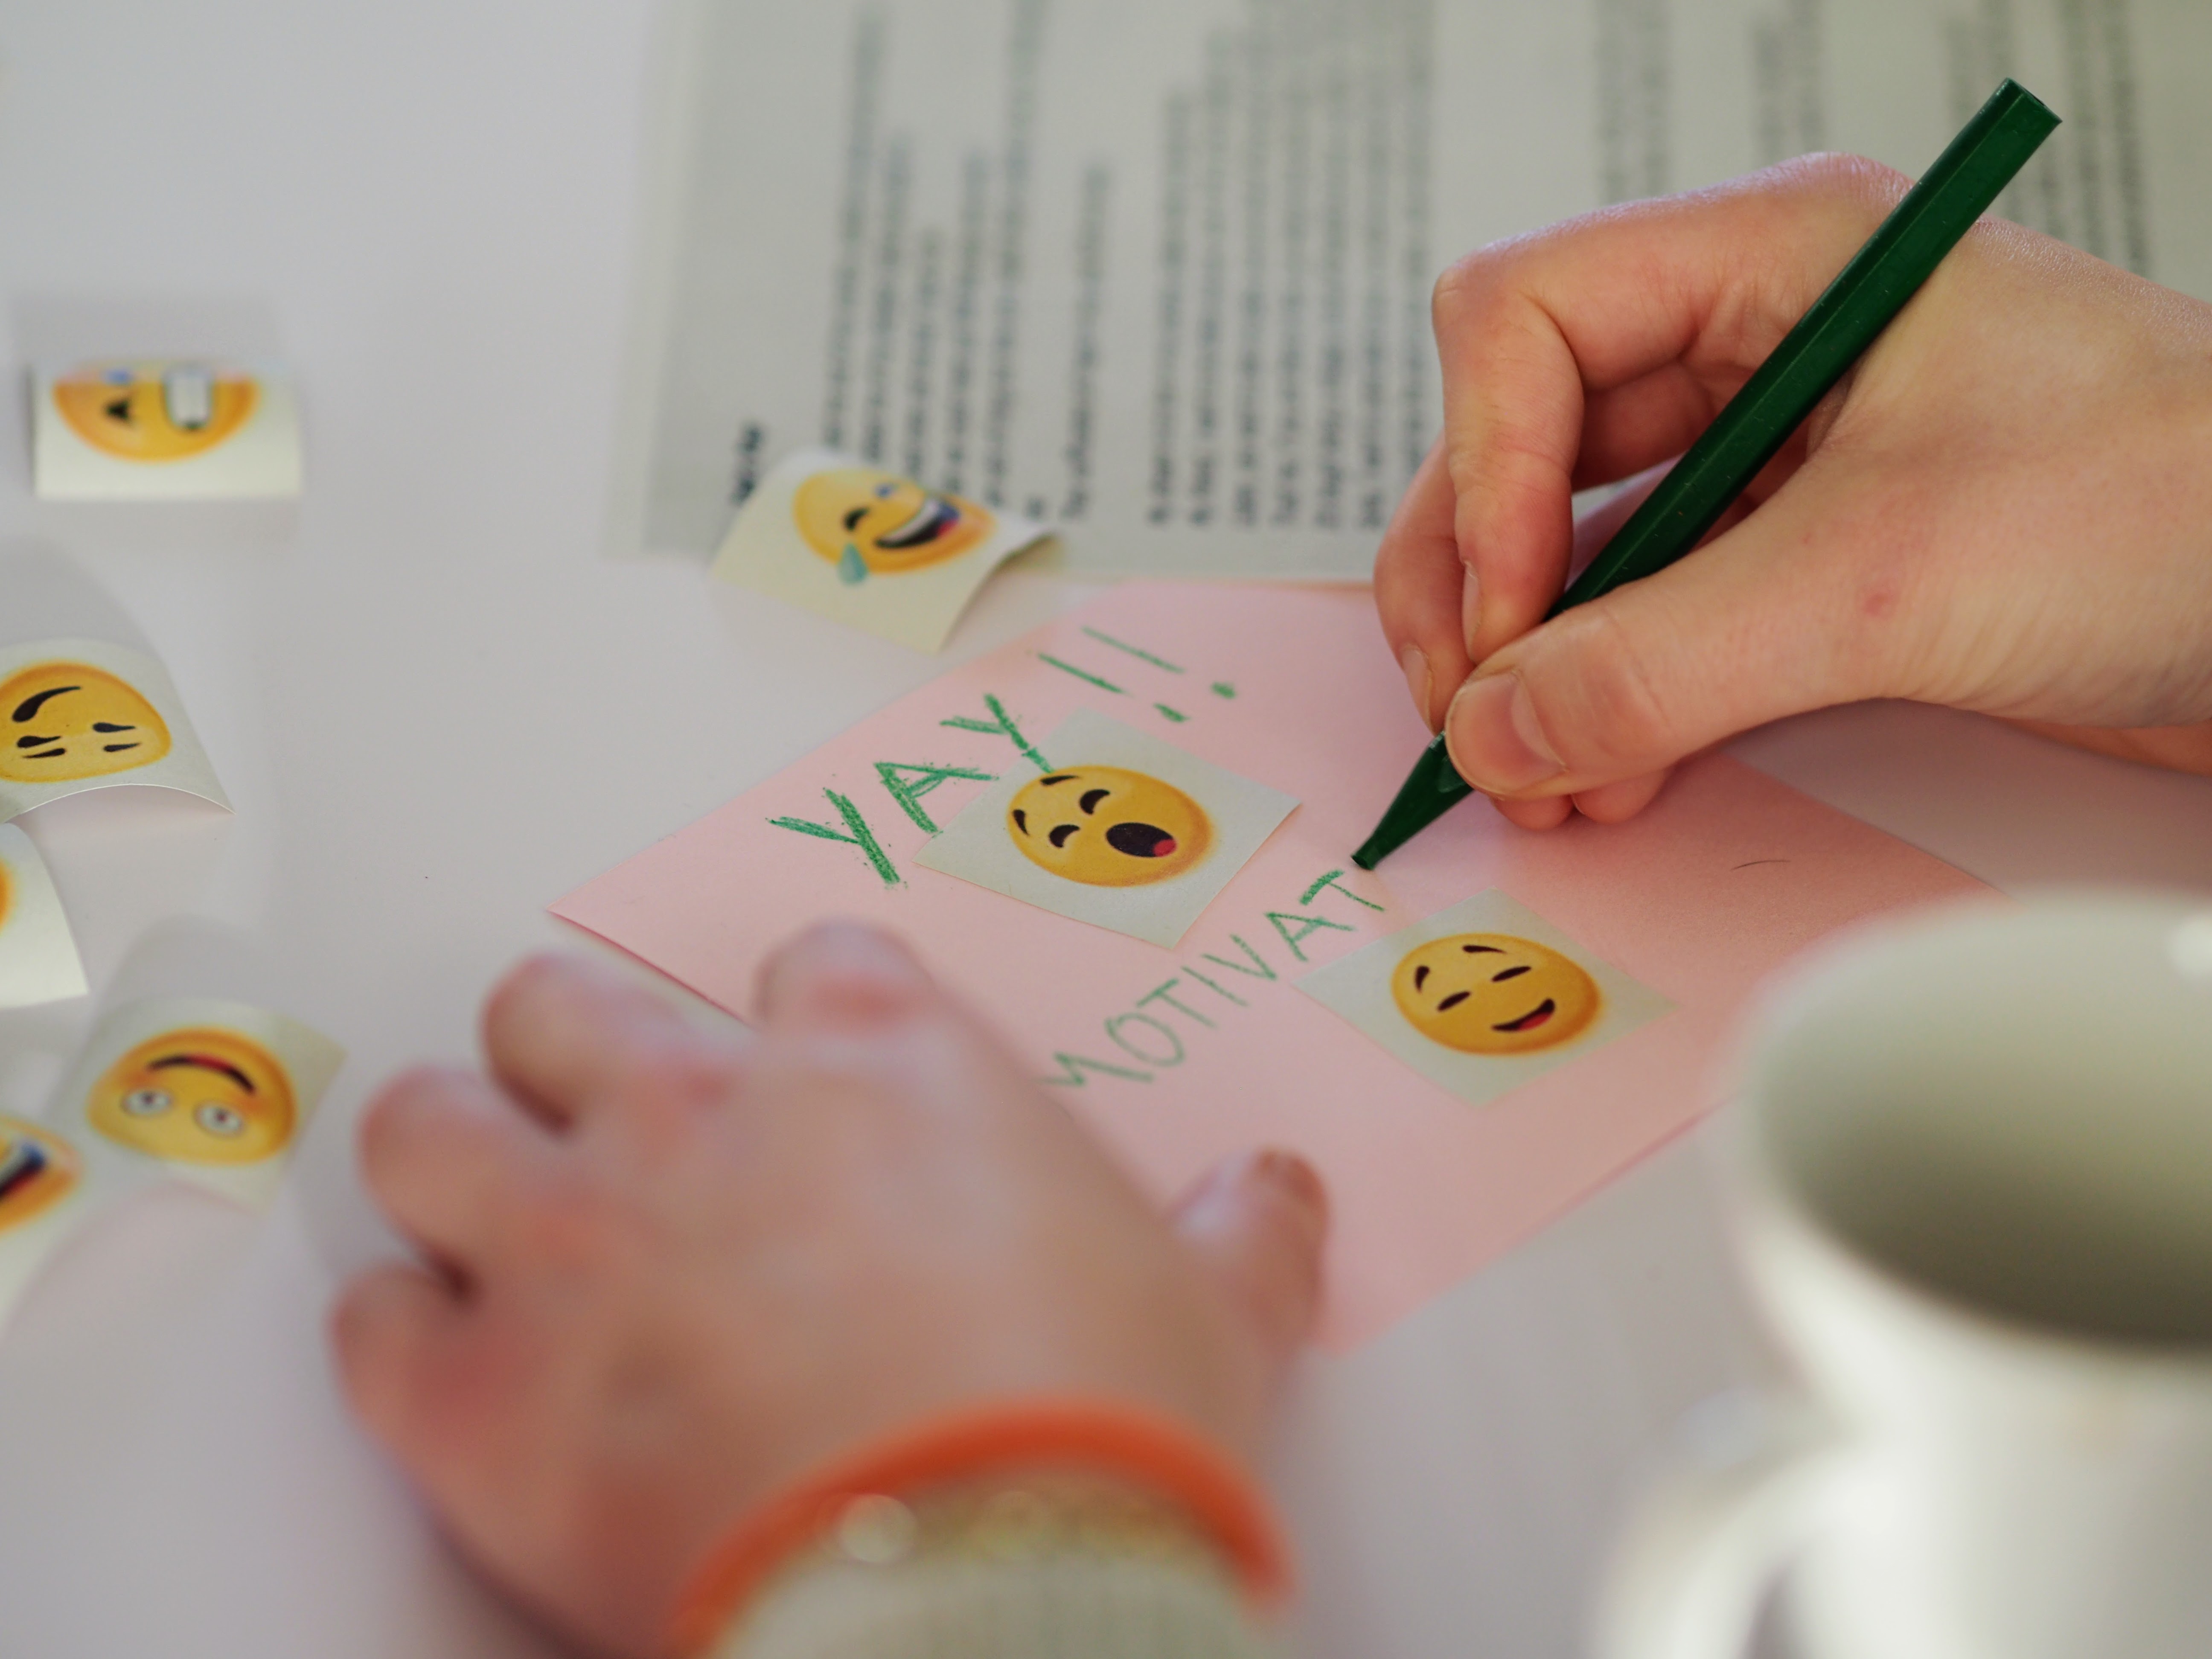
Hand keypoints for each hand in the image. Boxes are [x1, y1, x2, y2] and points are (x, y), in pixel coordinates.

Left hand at [334, 926, 1325, 1656]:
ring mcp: (575, 1243)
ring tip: (483, 1207)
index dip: (801, 1019)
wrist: (993, 1598)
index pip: (805, 964)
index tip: (807, 1073)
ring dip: (450, 1159)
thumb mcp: (1217, 1311)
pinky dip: (405, 1342)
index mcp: (878, 1063)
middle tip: (602, 1120)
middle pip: (560, 1009)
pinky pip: (375, 1324)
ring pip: (428, 1128)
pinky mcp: (481, 1398)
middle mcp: (704, 1114)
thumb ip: (1243, 1231)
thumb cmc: (1096, 1436)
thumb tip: (1277, 1197)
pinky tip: (449, 1370)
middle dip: (572, 1057)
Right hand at [1376, 153, 2211, 828]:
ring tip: (1539, 768)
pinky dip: (1603, 698)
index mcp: (1773, 258)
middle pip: (1516, 438)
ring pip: (1567, 542)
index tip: (1508, 618)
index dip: (1486, 471)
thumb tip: (1498, 730)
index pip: (1525, 321)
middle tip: (1477, 710)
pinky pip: (1646, 618)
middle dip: (1479, 585)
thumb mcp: (1890, 578)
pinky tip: (1604, 768)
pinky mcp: (1798, 559)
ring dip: (1531, 661)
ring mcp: (1773, 455)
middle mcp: (1754, 344)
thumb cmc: (2180, 505)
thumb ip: (1666, 661)